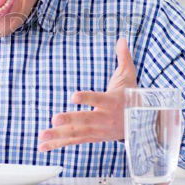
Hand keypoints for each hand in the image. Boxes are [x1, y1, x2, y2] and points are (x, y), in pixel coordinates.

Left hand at [38, 37, 136, 151]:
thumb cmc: (132, 97)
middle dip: (70, 120)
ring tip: (42, 135)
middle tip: (54, 118)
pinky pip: (72, 141)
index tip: (74, 96)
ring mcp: (97, 131)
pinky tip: (42, 145)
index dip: (87, 98)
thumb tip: (122, 38)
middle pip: (86, 120)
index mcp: (113, 102)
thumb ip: (124, 58)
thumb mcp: (129, 76)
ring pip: (76, 133)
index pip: (99, 99)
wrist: (143, 124)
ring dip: (58, 135)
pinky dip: (57, 144)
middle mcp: (104, 118)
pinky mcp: (91, 138)